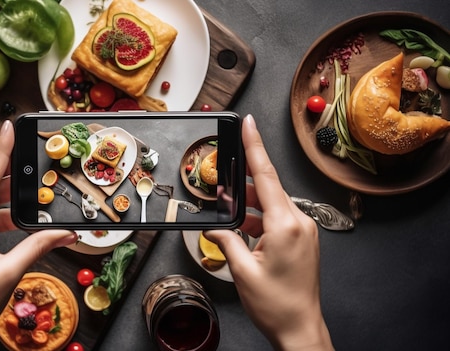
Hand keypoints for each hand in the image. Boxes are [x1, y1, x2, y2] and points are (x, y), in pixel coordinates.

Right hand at [205, 115, 332, 350]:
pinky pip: (279, 219)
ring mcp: (304, 231)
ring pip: (272, 205)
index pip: (266, 175)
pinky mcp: (303, 240)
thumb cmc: (276, 305)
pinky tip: (245, 233)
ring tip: (232, 221)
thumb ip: (226, 240)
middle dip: (243, 187)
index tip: (249, 124)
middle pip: (268, 189)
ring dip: (250, 209)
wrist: (300, 328)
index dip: (254, 146)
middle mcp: (300, 223)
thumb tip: (214, 228)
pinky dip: (260, 221)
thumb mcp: (242, 271)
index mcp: (286, 225)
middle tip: (223, 189)